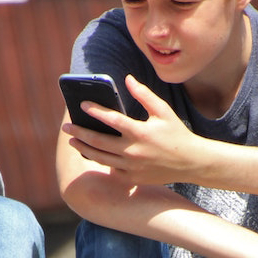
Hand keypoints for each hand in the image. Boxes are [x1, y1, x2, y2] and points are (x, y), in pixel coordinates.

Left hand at [61, 75, 199, 185]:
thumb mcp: (163, 111)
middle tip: (66, 127)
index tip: (82, 105)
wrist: (191, 163)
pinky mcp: (132, 178)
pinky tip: (91, 153)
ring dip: (84, 149)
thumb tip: (127, 79)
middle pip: (99, 141)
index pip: (112, 120)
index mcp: (141, 132)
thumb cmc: (176, 134)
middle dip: (79, 133)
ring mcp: (132, 167)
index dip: (95, 111)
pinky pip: (110, 169)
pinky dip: (100, 161)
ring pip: (100, 157)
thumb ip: (144, 95)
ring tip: (73, 141)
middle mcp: (134, 151)